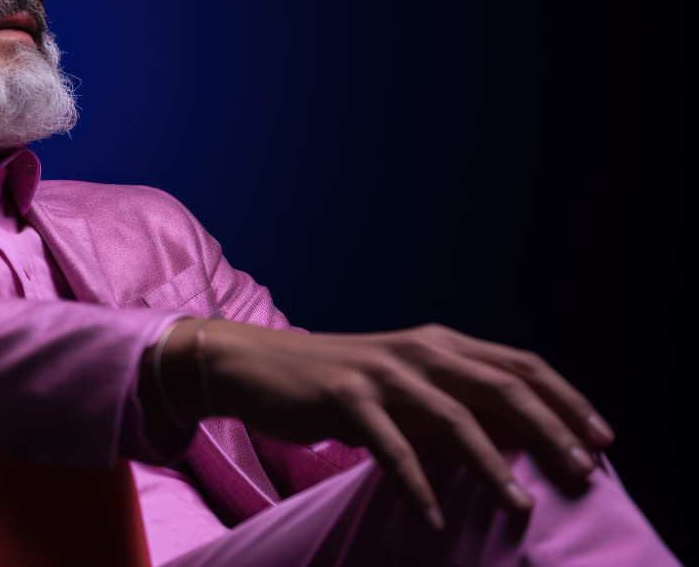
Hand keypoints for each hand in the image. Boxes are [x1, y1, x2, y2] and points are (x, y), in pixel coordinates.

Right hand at [151, 320, 615, 527]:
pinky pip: (392, 447)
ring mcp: (382, 373)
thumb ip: (452, 407)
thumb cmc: (338, 384)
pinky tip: (436, 518)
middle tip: (584, 474)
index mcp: (438, 343)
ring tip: (522, 508)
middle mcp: (418, 350)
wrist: (259, 366)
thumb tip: (516, 445)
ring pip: (454, 418)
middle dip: (550, 431)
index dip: (565, 398)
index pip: (519, 363)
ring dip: (494, 467)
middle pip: (501, 386)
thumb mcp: (403, 387)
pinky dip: (419, 486)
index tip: (602, 438)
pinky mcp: (346, 398)